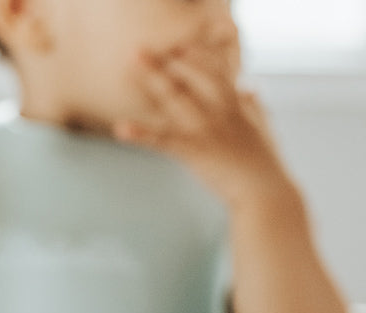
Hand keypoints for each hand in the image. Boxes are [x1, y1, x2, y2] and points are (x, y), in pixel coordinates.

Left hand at [114, 46, 290, 206]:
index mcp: (235, 105)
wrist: (265, 191)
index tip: (177, 48)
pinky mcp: (193, 151)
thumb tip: (250, 88)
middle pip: (189, 78)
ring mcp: (206, 129)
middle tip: (139, 51)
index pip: (214, 71)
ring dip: (151, 81)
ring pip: (174, 99)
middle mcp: (220, 110)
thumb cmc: (264, 165)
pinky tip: (120, 128)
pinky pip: (161, 140)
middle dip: (164, 63)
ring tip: (129, 67)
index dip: (195, 57)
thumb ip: (254, 106)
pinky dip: (140, 134)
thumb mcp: (262, 128)